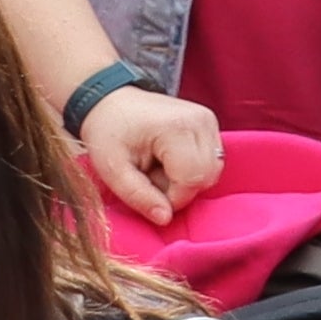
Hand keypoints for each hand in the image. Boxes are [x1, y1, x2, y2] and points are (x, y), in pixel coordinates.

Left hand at [77, 82, 215, 222]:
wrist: (109, 101)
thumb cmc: (108, 133)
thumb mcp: (113, 170)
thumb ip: (139, 197)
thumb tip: (165, 219)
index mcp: (177, 128)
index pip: (191, 180)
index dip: (170, 197)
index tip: (146, 188)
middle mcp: (201, 120)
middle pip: (206, 176)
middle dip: (179, 188)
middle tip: (150, 176)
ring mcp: (208, 119)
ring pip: (212, 170)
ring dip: (187, 179)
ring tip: (159, 167)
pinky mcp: (209, 122)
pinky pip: (211, 160)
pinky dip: (192, 168)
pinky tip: (170, 159)